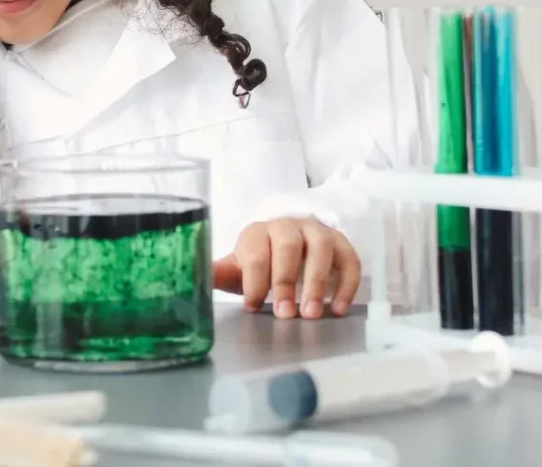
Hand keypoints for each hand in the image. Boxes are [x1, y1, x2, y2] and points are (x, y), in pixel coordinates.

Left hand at [212, 217, 359, 319]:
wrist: (290, 242)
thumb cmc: (261, 261)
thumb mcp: (239, 268)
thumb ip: (219, 273)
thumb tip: (192, 278)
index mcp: (257, 232)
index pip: (256, 252)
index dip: (254, 280)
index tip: (252, 306)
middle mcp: (287, 226)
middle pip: (288, 246)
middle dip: (286, 281)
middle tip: (285, 315)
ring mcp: (316, 232)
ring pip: (320, 249)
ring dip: (317, 282)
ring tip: (312, 314)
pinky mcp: (341, 243)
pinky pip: (349, 259)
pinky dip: (347, 284)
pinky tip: (338, 309)